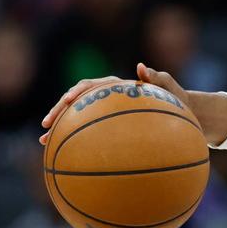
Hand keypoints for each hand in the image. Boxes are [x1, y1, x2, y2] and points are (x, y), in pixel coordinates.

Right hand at [39, 63, 189, 144]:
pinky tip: (65, 160)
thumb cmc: (176, 99)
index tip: (67, 101)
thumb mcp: (169, 86)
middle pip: (76, 101)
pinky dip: (74, 143)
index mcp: (116, 87)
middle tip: (46, 125)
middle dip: (58, 111)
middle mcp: (107, 98)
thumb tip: (141, 67)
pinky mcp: (109, 127)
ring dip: (60, 128)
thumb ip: (156, 77)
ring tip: (44, 143)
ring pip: (77, 118)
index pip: (90, 86)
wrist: (182, 113)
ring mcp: (106, 112)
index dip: (76, 92)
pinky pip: (88, 134)